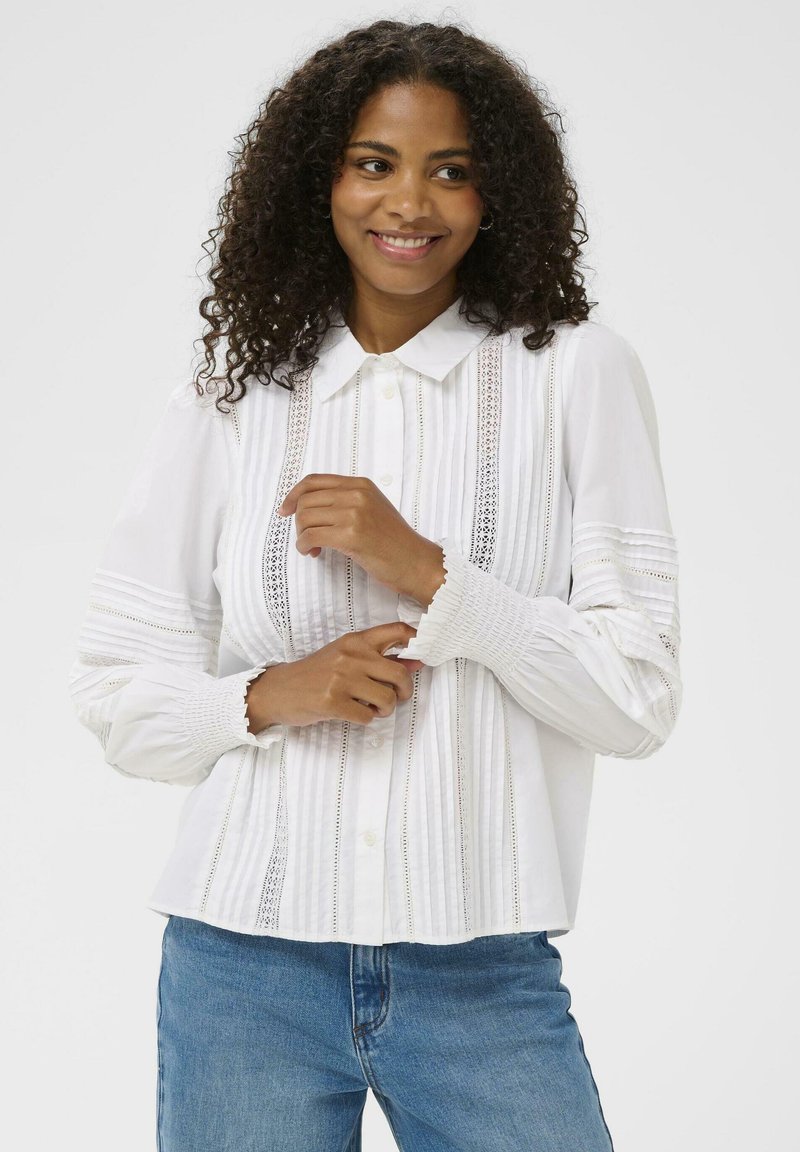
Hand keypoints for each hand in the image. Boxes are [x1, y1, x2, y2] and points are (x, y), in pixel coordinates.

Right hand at [245, 622, 425, 730]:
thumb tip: (416, 662)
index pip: (396, 630)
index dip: (417, 641)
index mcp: (355, 641)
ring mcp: (341, 679)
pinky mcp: (333, 702)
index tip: (420, 656)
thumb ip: (379, 658)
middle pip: (400, 673)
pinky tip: (354, 712)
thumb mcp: (346, 657)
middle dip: (404, 691)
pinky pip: (368, 716)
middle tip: (396, 697)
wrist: (279, 690)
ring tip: (372, 707)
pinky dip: (366, 719)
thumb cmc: (316, 674)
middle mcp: (350, 656)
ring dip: (385, 709)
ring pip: (387, 698)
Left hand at [277, 473, 443, 601]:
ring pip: (305, 518)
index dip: (293, 494)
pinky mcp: (352, 535)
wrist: (416, 562)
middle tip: (306, 538)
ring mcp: (354, 513)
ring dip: (302, 536)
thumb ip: (347, 501)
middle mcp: (357, 494)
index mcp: (361, 484)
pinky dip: (305, 546)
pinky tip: (314, 553)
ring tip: (313, 548)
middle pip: (306, 500)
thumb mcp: (373, 509)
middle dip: (298, 522)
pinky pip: (311, 536)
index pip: (314, 481)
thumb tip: (310, 505)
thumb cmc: (395, 542)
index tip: (285, 510)